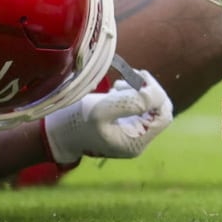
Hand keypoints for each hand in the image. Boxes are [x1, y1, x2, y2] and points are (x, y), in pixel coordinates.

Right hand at [41, 72, 172, 164]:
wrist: (57, 132)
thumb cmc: (76, 122)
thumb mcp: (101, 110)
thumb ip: (130, 103)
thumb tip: (155, 94)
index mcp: (136, 142)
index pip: (164, 115)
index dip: (157, 94)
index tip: (140, 79)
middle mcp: (138, 140)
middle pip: (159, 110)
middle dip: (146, 92)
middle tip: (129, 79)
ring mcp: (132, 133)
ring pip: (149, 106)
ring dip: (137, 91)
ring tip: (117, 88)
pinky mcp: (124, 124)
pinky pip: (138, 106)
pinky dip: (130, 95)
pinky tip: (115, 92)